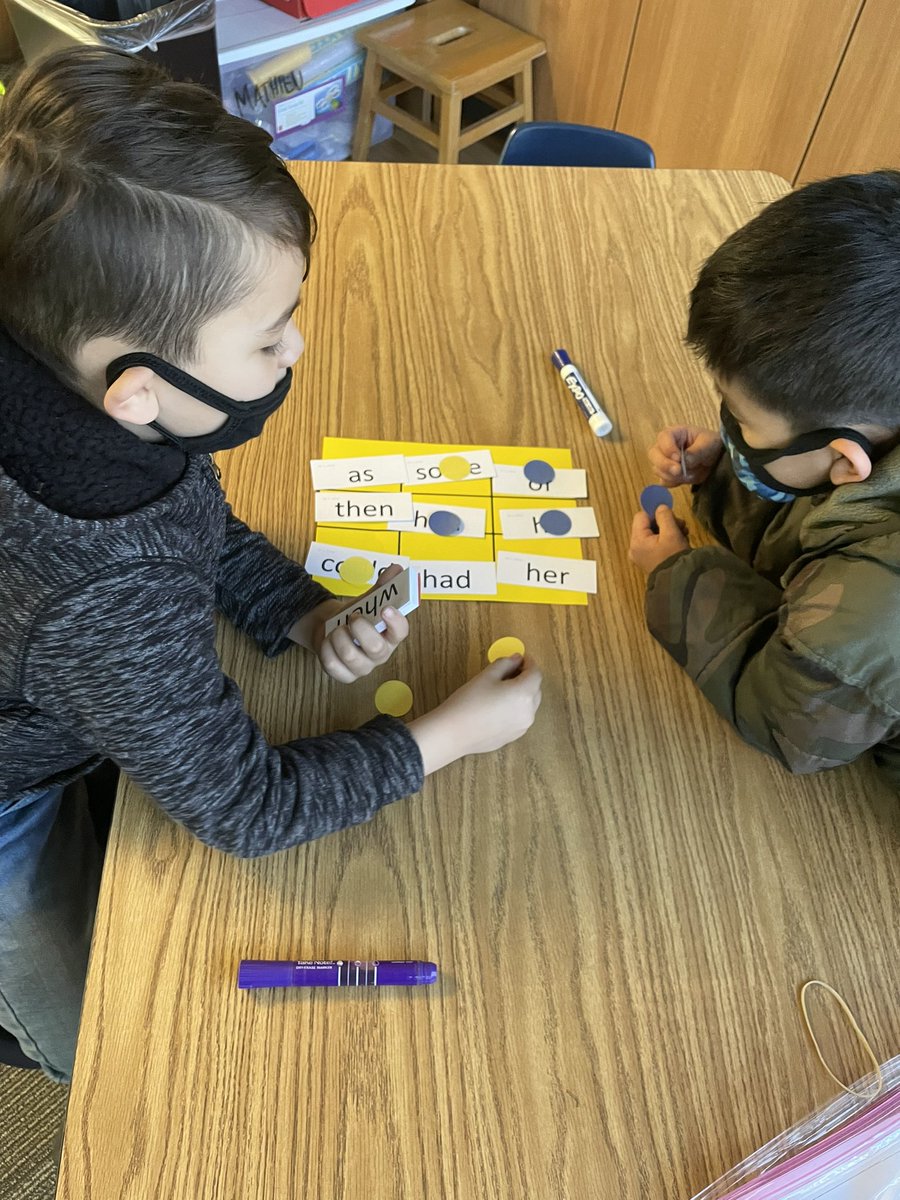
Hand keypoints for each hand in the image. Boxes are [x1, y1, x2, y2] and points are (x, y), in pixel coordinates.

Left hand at [299, 565, 410, 683]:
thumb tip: (397, 569)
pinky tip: (328, 641)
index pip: (401, 632)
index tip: (386, 609)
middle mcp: (380, 654)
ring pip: (350, 655)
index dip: (396, 622)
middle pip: (376, 648)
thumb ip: (383, 586)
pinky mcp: (345, 675)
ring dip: (339, 636)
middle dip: (360, 629)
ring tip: (336, 628)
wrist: (332, 629)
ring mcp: (363, 667)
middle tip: (352, 617)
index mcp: (391, 635)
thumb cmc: (356, 616)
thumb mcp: (369, 600)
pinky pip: (333, 664)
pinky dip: (326, 648)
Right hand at [409, 655, 541, 774]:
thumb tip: (516, 659)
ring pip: (529, 705)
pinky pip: (520, 717)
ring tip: (502, 689)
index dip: (529, 662)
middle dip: (526, 678)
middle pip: (535, 689)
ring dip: (522, 694)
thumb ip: (505, 664)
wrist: (453, 733)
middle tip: (509, 671)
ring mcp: (522, 727)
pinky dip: (515, 708)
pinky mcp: (513, 736)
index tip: (520, 658)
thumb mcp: (486, 676)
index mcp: (524, 694)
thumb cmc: (468, 702)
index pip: (535, 673)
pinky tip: (497, 706)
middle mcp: (529, 712)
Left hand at [629, 504, 689, 574]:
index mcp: (637, 540)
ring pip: (653, 533)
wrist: (680, 582)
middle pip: (647, 525)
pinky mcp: (649, 560)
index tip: (671, 516)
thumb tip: (659, 507)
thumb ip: (664, 516)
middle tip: (681, 525)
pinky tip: (680, 540)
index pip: (640, 516)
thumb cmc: (674, 556)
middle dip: (665, 522)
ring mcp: (641, 555)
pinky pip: (655, 543)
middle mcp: (635, 548)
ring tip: (683, 533)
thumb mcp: (671, 533)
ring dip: (668, 530)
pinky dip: (666, 539)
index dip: (655, 513)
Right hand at [649, 426, 722, 485]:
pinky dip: (673, 483)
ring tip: (690, 474)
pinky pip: (663, 481)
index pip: (663, 438)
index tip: (678, 458)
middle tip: (678, 471)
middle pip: (653, 454)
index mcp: (675, 433)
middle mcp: (666, 447)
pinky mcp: (668, 475)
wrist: (717, 460)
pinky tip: (685, 480)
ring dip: (672, 475)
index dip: (668, 448)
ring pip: (657, 469)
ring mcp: (665, 461)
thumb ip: (696, 451)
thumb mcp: (709, 444)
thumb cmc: (712, 445)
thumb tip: (684, 461)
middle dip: (664, 464)